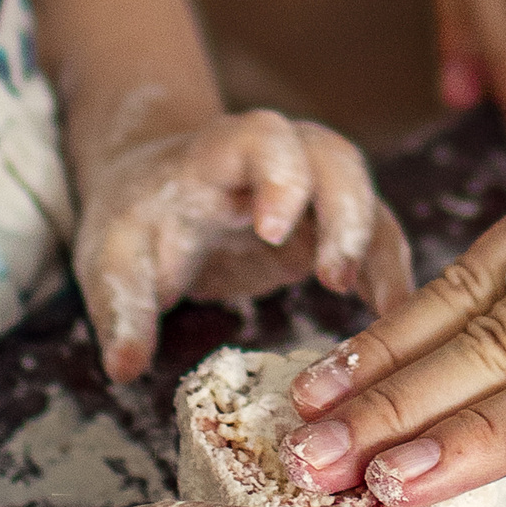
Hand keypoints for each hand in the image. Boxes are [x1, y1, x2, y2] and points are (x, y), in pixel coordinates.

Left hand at [73, 110, 412, 380]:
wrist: (156, 190)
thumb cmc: (137, 221)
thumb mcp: (112, 260)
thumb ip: (120, 307)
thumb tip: (123, 368)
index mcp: (218, 154)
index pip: (260, 138)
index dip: (276, 175)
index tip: (270, 230)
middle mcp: (278, 156)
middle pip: (332, 157)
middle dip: (344, 211)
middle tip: (334, 277)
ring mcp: (311, 185)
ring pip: (365, 192)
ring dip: (375, 246)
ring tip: (383, 306)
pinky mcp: (329, 220)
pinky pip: (374, 232)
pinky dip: (388, 269)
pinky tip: (393, 314)